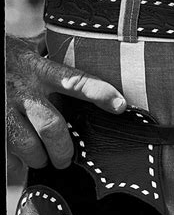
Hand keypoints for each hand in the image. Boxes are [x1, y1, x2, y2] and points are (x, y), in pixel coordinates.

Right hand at [6, 35, 126, 170]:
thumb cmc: (3, 56)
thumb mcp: (26, 50)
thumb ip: (50, 58)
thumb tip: (86, 51)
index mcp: (38, 69)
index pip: (75, 81)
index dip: (99, 92)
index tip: (120, 105)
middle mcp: (23, 89)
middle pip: (52, 127)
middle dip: (63, 149)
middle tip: (65, 159)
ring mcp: (3, 109)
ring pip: (27, 145)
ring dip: (38, 158)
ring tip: (41, 160)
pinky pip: (5, 156)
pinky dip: (14, 164)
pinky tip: (18, 161)